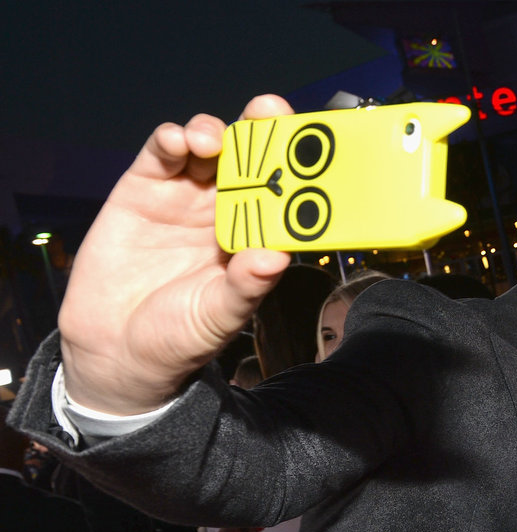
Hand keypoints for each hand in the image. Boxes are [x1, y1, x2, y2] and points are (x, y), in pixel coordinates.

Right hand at [58, 95, 293, 413]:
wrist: (116, 348)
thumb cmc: (178, 336)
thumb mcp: (218, 316)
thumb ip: (246, 287)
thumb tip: (276, 258)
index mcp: (255, 238)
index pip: (285, 196)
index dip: (300, 171)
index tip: (314, 151)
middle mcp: (226, 211)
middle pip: (251, 160)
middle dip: (263, 131)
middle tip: (270, 111)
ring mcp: (187, 197)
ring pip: (209, 149)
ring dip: (216, 132)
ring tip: (212, 139)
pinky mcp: (145, 189)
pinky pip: (161, 155)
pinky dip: (169, 139)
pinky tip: (177, 140)